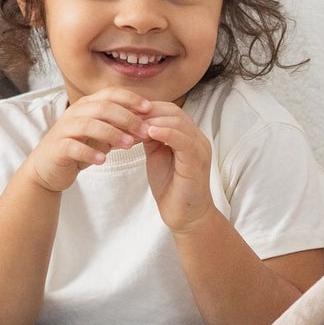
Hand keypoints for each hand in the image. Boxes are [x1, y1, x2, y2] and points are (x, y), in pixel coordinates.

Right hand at [22, 88, 152, 192]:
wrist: (49, 168)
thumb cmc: (80, 148)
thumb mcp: (102, 135)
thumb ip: (120, 128)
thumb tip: (148, 124)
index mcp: (88, 105)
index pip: (111, 94)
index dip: (131, 99)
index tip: (150, 109)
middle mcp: (75, 113)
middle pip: (103, 108)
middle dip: (127, 118)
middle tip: (145, 131)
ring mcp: (65, 129)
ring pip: (89, 125)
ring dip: (112, 133)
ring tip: (129, 145)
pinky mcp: (57, 147)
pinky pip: (73, 146)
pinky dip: (89, 152)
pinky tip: (102, 160)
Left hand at [134, 101, 216, 234]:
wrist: (185, 216)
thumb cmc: (171, 188)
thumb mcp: (156, 155)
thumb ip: (151, 138)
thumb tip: (134, 121)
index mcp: (187, 135)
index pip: (169, 110)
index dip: (146, 109)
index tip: (124, 113)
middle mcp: (197, 138)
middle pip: (173, 111)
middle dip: (147, 112)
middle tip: (125, 117)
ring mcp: (199, 148)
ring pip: (178, 122)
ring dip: (153, 121)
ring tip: (134, 125)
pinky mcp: (197, 161)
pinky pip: (183, 140)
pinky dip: (166, 132)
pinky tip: (149, 132)